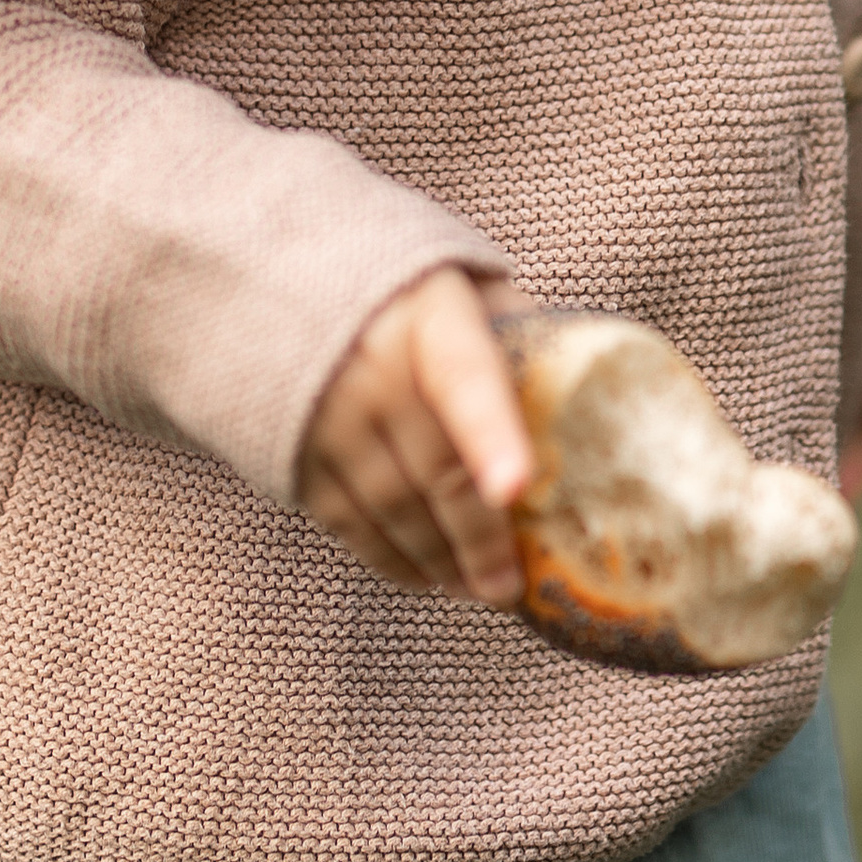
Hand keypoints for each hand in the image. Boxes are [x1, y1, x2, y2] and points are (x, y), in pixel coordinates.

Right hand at [301, 268, 533, 603]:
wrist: (272, 272)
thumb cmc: (401, 287)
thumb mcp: (461, 283)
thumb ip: (514, 329)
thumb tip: (590, 387)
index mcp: (430, 318)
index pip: (467, 381)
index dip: (492, 436)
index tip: (514, 488)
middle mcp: (372, 368)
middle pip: (436, 472)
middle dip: (479, 540)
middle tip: (509, 588)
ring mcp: (325, 415)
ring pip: (392, 511)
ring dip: (438, 560)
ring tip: (476, 589)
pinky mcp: (290, 453)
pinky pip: (346, 524)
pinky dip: (389, 559)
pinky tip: (424, 576)